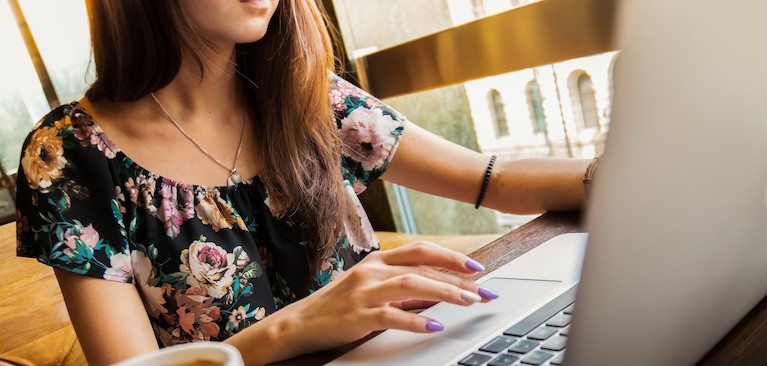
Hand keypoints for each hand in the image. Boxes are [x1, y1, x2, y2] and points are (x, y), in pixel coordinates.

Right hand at [264, 241, 498, 357]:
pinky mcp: (357, 316)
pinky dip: (416, 320)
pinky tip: (434, 325)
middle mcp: (371, 271)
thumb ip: (400, 288)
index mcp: (376, 261)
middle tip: (483, 291)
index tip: (476, 268)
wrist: (299, 323)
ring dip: (444, 293)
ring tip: (468, 302)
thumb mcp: (370, 289)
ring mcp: (364, 292)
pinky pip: (392, 315)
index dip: (450, 257)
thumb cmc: (337, 307)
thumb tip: (438, 292)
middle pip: (422, 267)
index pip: (420, 251)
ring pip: (412, 284)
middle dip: (458, 278)